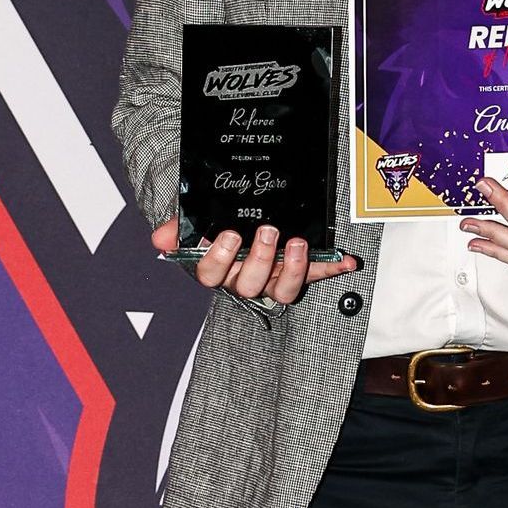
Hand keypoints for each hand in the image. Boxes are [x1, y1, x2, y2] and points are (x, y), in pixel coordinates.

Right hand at [150, 217, 357, 304]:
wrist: (239, 217)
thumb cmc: (217, 223)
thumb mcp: (196, 219)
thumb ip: (179, 227)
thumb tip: (159, 239)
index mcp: (218, 268)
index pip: (211, 275)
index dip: (219, 259)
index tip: (227, 235)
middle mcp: (245, 279)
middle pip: (248, 284)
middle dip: (259, 259)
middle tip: (266, 232)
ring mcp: (274, 279)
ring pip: (282, 290)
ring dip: (293, 268)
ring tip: (297, 242)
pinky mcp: (301, 272)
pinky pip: (317, 275)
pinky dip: (333, 267)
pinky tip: (347, 260)